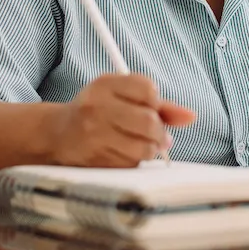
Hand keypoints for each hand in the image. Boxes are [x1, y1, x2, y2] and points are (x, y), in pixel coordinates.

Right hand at [50, 74, 195, 167]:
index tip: (151, 108)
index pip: (147, 89)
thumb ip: (158, 106)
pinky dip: (134, 162)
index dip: (155, 102)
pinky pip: (131, 165)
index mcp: (104, 85)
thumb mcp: (121, 98)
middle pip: (148, 121)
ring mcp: (94, 135)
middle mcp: (96, 107)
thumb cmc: (97, 113)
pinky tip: (123, 154)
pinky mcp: (94, 159)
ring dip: (149, 150)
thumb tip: (191, 117)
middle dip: (158, 131)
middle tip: (156, 135)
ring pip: (143, 147)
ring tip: (141, 146)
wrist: (57, 134)